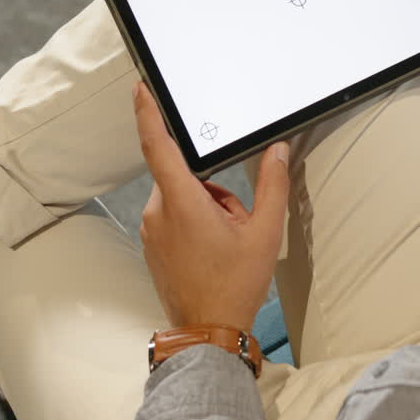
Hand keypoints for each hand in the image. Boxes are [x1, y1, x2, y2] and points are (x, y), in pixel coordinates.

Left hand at [133, 82, 290, 331]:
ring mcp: (152, 231)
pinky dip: (196, 223)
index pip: (159, 145)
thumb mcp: (265, 232)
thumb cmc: (235, 285)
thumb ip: (272, 184)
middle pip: (186, 177)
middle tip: (237, 221)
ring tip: (227, 241)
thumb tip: (277, 152)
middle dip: (215, 190)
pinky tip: (213, 250)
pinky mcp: (153, 245)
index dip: (148, 113)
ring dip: (207, 208)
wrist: (209, 331)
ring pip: (182, 197)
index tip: (141, 89)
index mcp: (183, 201)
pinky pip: (174, 217)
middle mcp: (159, 212)